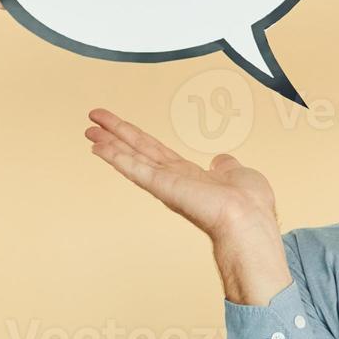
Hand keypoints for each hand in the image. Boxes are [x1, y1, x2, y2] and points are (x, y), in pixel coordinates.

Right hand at [85, 108, 290, 302]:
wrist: (249, 219)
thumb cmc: (250, 204)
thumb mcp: (238, 174)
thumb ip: (226, 166)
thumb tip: (221, 160)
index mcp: (190, 176)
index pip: (157, 152)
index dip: (137, 138)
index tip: (119, 128)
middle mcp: (174, 179)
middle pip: (139, 150)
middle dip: (116, 134)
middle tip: (92, 119)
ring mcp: (166, 183)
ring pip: (132, 157)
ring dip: (110, 143)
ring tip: (89, 129)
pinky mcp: (163, 187)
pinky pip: (134, 169)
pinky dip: (116, 157)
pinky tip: (99, 147)